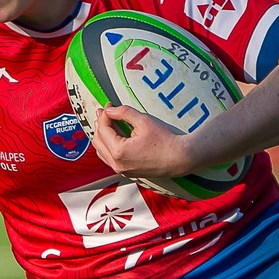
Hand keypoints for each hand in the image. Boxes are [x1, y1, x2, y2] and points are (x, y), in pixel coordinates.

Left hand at [86, 104, 208, 183]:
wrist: (180, 158)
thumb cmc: (165, 141)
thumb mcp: (144, 121)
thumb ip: (123, 113)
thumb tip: (109, 110)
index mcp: (119, 152)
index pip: (103, 129)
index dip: (104, 115)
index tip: (108, 105)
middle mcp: (117, 164)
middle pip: (98, 141)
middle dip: (100, 125)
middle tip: (105, 112)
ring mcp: (122, 170)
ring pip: (102, 152)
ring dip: (102, 137)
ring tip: (108, 123)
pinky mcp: (128, 172)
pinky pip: (110, 159)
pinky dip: (108, 147)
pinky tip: (115, 137)